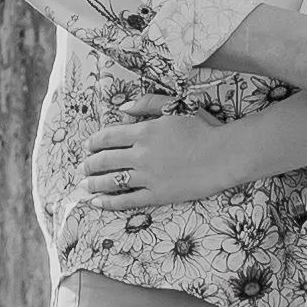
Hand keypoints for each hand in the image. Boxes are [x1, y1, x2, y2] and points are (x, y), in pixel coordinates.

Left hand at [79, 101, 239, 209]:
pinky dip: (109, 202)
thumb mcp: (176, 106)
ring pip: (112, 181)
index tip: (88, 146)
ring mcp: (148, 177)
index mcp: (144, 131)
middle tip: (83, 168)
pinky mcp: (157, 195)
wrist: (224, 155)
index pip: (109, 137)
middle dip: (90, 164)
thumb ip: (147, 104)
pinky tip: (98, 203)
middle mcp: (141, 155)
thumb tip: (122, 108)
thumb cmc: (204, 127)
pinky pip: (127, 200)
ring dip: (95, 184)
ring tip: (85, 186)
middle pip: (106, 160)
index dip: (94, 142)